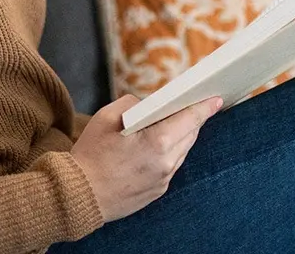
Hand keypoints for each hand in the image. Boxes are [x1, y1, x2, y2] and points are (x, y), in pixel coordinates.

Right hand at [71, 95, 221, 222]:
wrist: (78, 194)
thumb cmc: (90, 153)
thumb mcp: (107, 116)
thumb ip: (133, 104)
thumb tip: (148, 106)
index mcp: (157, 141)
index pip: (190, 119)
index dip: (205, 107)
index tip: (217, 99)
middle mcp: (166, 163)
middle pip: (190, 135)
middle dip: (193, 119)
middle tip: (196, 105)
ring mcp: (163, 180)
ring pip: (182, 152)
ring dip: (182, 136)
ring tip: (180, 123)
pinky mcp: (157, 191)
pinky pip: (171, 166)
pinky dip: (169, 153)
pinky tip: (162, 145)